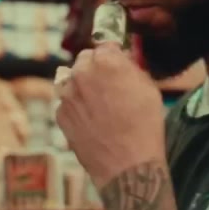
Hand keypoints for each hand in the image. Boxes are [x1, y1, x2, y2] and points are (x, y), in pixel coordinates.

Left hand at [55, 43, 165, 187]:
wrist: (127, 164)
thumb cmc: (145, 125)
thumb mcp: (148, 88)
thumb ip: (130, 68)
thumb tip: (120, 60)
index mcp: (106, 61)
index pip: (105, 45)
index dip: (113, 55)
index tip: (118, 64)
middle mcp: (81, 73)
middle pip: (85, 60)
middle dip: (95, 68)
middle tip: (109, 85)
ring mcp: (67, 95)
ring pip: (72, 80)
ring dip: (82, 86)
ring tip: (98, 104)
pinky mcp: (60, 115)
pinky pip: (66, 102)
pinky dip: (76, 106)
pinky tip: (91, 120)